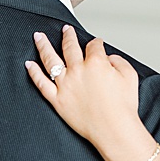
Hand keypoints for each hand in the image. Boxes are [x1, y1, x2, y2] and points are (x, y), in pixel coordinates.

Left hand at [25, 26, 144, 156]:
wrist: (115, 130)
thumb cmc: (123, 107)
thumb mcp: (130, 76)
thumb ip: (118, 61)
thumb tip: (108, 58)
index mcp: (96, 63)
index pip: (94, 46)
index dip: (96, 43)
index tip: (96, 44)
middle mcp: (77, 71)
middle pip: (69, 47)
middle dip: (68, 36)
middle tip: (66, 30)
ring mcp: (65, 85)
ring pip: (50, 60)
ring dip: (43, 46)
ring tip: (38, 36)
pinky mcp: (57, 100)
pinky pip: (41, 83)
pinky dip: (34, 73)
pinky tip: (29, 64)